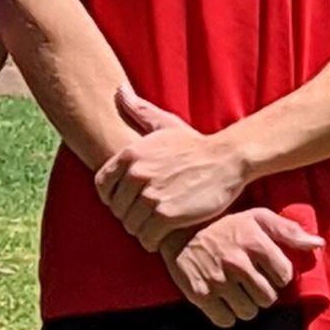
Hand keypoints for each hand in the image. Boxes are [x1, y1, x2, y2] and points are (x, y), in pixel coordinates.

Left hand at [92, 84, 247, 251]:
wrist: (227, 159)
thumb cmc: (194, 145)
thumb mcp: (164, 125)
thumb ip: (138, 110)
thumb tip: (117, 89)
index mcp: (130, 155)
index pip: (102, 186)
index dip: (112, 197)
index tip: (128, 201)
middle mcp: (136, 174)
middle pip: (117, 209)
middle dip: (129, 215)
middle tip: (146, 216)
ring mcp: (150, 195)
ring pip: (131, 225)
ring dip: (142, 230)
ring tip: (155, 227)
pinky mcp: (167, 215)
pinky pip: (147, 237)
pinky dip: (153, 241)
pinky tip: (164, 236)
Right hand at [169, 209, 325, 327]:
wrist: (175, 229)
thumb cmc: (222, 224)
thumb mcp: (256, 217)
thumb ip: (289, 230)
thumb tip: (319, 244)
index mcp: (254, 241)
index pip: (283, 276)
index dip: (277, 275)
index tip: (265, 269)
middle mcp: (237, 262)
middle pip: (267, 299)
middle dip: (260, 292)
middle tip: (247, 281)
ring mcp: (218, 280)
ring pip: (248, 312)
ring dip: (243, 305)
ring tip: (234, 289)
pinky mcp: (200, 294)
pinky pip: (226, 321)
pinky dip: (225, 314)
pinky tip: (220, 298)